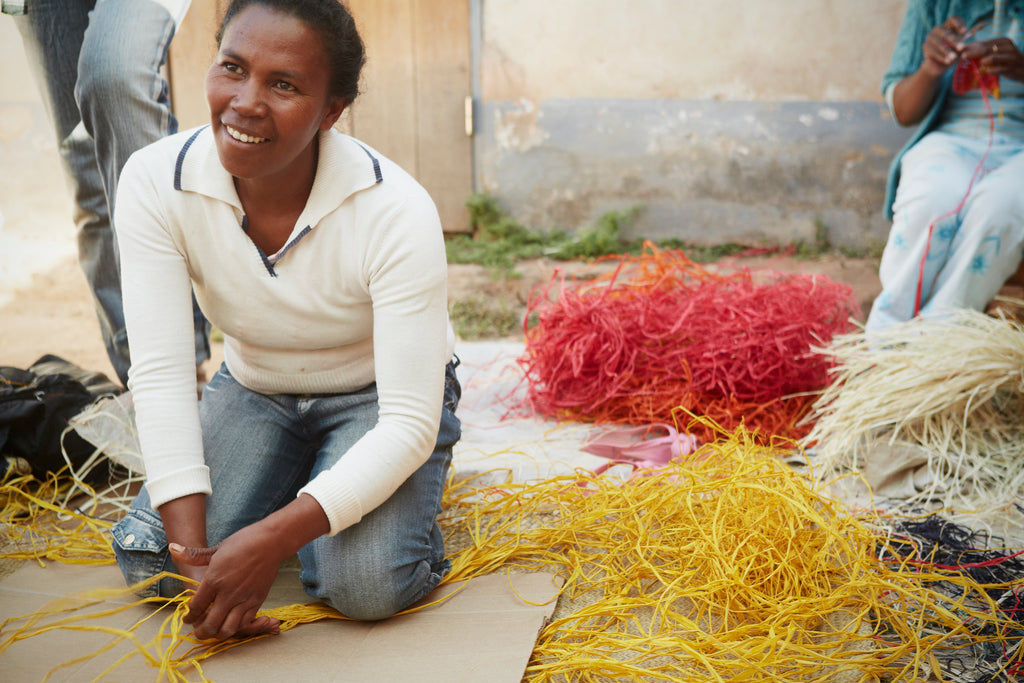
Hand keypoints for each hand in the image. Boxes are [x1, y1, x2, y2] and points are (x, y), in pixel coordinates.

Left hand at [170, 524, 284, 640]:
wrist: (271, 542)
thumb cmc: (243, 542)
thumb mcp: (216, 549)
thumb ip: (193, 555)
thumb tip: (172, 547)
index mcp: (214, 580)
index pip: (196, 607)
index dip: (189, 616)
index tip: (187, 618)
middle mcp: (228, 593)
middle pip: (210, 624)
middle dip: (201, 632)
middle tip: (198, 631)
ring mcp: (244, 599)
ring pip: (228, 629)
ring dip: (219, 633)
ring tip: (215, 630)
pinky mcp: (257, 601)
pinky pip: (244, 623)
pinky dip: (236, 627)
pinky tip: (232, 622)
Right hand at [922, 16, 968, 75]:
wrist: (939, 66)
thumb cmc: (952, 54)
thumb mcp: (961, 47)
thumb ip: (965, 42)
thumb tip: (970, 37)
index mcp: (947, 26)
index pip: (952, 19)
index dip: (959, 23)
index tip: (965, 31)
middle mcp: (937, 30)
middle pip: (945, 32)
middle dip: (954, 40)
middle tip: (962, 47)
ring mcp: (930, 38)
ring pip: (938, 42)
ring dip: (947, 50)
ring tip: (954, 58)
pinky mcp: (925, 47)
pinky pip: (933, 51)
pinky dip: (941, 57)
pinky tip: (948, 61)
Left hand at [963, 38, 1023, 83]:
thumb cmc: (1007, 61)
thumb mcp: (997, 52)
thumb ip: (984, 50)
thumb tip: (966, 48)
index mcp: (1003, 41)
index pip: (983, 43)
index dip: (970, 47)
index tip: (959, 51)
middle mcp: (1007, 47)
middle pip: (985, 49)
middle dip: (972, 53)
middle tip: (962, 57)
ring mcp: (1010, 57)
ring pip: (991, 58)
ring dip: (982, 63)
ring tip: (979, 65)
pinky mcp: (1011, 67)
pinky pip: (996, 70)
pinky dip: (989, 71)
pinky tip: (987, 72)